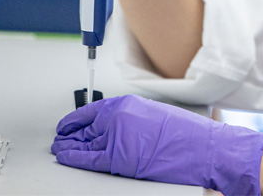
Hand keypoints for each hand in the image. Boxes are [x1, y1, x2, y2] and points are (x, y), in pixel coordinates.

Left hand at [51, 95, 262, 194]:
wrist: (203, 147)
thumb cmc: (186, 133)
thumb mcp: (156, 114)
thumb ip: (133, 118)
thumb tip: (118, 126)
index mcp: (128, 104)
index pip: (93, 110)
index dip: (76, 118)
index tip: (68, 123)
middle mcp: (119, 117)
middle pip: (86, 126)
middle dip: (70, 133)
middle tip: (60, 136)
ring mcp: (117, 137)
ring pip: (84, 142)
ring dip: (69, 145)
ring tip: (60, 147)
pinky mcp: (119, 158)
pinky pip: (88, 157)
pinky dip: (73, 157)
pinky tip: (65, 156)